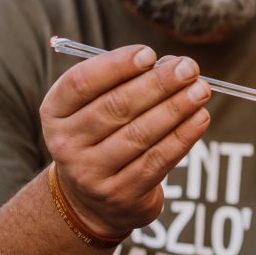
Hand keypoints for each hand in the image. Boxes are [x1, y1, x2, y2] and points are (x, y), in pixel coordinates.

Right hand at [40, 45, 211, 237]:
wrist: (92, 200)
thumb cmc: (102, 136)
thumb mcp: (97, 107)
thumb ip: (127, 82)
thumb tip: (172, 65)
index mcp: (55, 112)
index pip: (81, 83)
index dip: (116, 65)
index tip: (149, 54)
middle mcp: (66, 144)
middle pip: (116, 107)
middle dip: (158, 84)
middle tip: (189, 68)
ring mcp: (91, 173)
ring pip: (140, 134)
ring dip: (176, 108)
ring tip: (201, 90)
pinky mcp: (121, 194)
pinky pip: (157, 160)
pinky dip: (183, 136)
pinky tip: (200, 118)